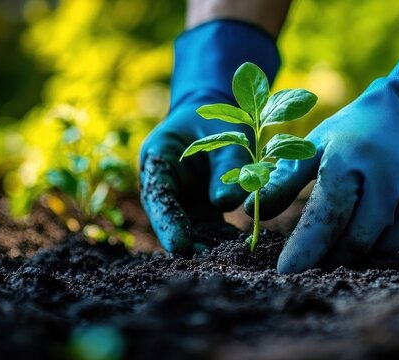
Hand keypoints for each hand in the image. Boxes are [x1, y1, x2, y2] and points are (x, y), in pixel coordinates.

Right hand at [140, 20, 278, 253]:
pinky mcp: (202, 211)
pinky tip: (241, 252)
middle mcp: (165, 187)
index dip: (167, 223)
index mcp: (157, 161)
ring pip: (192, 230)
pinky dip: (223, 241)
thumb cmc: (216, 118)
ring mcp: (183, 202)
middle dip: (188, 244)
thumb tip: (226, 204)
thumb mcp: (222, 132)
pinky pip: (211, 229)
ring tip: (226, 262)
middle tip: (207, 263)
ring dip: (208, 247)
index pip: (158, 197)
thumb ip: (226, 164)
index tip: (180, 245)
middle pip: (171, 222)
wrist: (215, 116)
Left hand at [246, 14, 398, 272]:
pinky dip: (391, 235)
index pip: (327, 216)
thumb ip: (284, 179)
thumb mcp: (316, 145)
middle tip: (319, 253)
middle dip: (333, 254)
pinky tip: (385, 212)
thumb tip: (247, 208)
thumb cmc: (355, 131)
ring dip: (364, 244)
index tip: (285, 271)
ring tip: (356, 221)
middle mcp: (391, 175)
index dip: (305, 248)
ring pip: (385, 245)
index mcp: (353, 158)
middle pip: (357, 241)